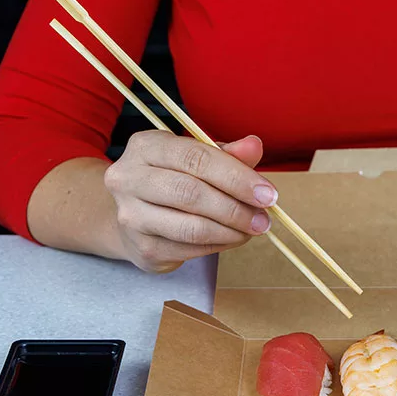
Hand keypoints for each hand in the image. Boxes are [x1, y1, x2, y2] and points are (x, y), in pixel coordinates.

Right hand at [103, 131, 276, 272]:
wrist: (135, 214)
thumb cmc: (173, 179)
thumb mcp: (198, 158)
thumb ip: (227, 153)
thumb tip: (254, 146)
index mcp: (146, 146)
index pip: (196, 158)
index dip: (236, 177)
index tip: (267, 194)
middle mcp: (129, 179)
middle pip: (191, 193)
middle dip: (236, 208)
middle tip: (264, 218)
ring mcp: (131, 216)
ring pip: (191, 227)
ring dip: (231, 231)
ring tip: (253, 229)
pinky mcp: (142, 248)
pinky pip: (189, 249)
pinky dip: (220, 245)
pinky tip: (234, 238)